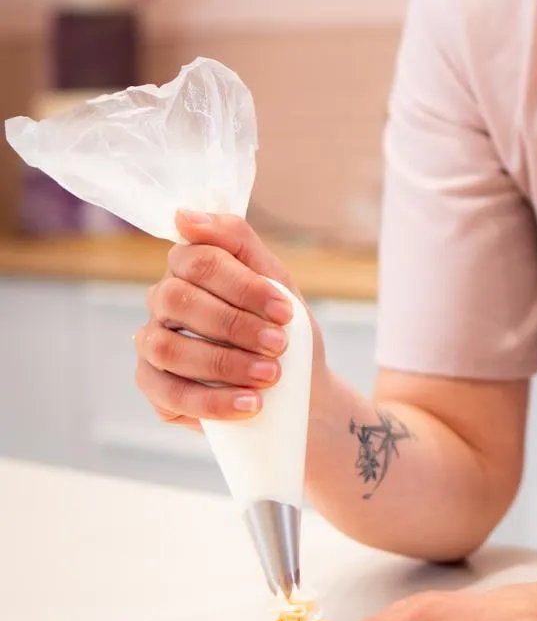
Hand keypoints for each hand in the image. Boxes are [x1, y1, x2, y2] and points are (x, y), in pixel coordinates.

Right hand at [133, 212, 325, 429]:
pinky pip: (171, 393)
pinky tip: (250, 405)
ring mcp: (152, 344)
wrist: (299, 388)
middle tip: (278, 345)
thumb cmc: (283, 328)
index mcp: (188, 267)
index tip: (285, 311)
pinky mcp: (154, 386)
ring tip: (269, 376)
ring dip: (224, 363)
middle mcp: (163, 301)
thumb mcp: (274, 279)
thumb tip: (183, 215)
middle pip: (180, 301)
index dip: (243, 286)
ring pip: (169, 347)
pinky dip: (215, 401)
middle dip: (234, 324)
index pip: (199, 259)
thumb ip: (236, 239)